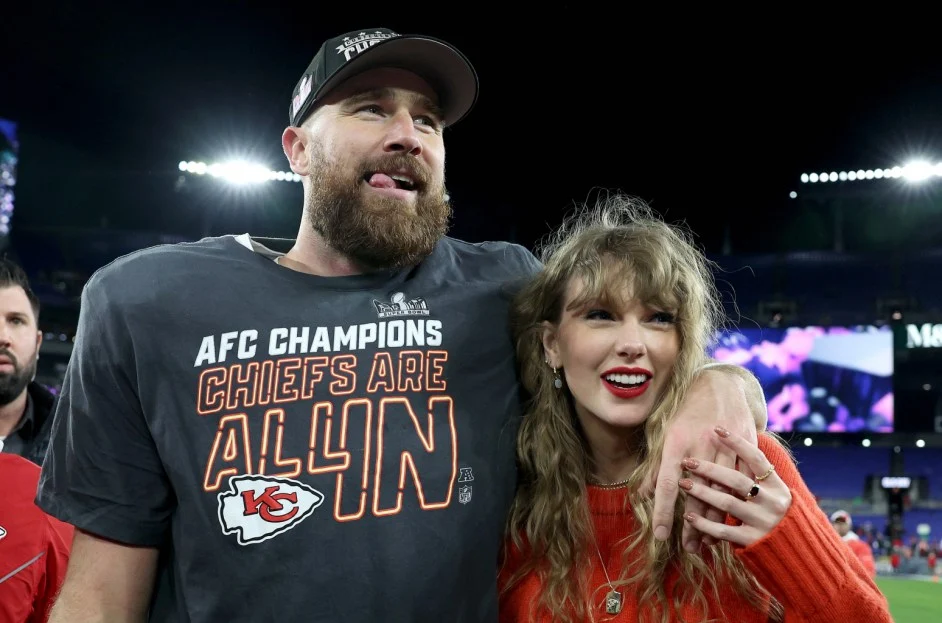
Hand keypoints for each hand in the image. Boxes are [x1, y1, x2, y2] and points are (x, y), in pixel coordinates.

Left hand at [644, 369, 759, 550]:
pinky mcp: (745, 447)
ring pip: (722, 492)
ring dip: (714, 520)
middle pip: (697, 494)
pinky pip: (742, 482)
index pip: (667, 485)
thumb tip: (644, 495)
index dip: (663, 512)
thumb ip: (657, 466)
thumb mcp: (666, 434)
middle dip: (692, 525)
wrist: (721, 385)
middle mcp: (700, 446)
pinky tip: (730, 522)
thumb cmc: (687, 412)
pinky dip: (736, 503)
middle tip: (688, 549)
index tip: (661, 536)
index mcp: (676, 443)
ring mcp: (725, 447)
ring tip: (707, 543)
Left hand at [680, 426, 791, 546]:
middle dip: (709, 469)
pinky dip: (704, 523)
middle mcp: (772, 502)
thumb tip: (729, 450)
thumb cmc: (775, 515)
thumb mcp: (773, 493)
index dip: (737, 442)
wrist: (798, 552)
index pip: (756, 458)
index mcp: (776, 486)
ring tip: (683, 485)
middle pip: (737, 480)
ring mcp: (763, 522)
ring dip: (702, 493)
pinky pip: (724, 531)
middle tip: (688, 461)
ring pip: (727, 503)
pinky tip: (689, 516)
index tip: (717, 428)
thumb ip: (755, 477)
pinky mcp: (753, 541)